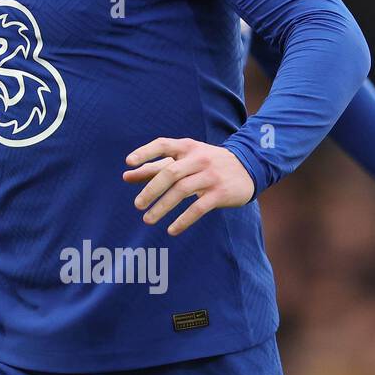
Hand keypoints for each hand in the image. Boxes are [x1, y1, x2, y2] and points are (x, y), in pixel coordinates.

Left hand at [123, 137, 253, 235]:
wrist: (248, 167)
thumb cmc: (205, 164)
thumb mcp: (183, 160)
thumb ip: (155, 167)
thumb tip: (126, 176)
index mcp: (186, 147)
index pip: (162, 144)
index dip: (145, 152)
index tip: (128, 163)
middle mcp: (199, 158)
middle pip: (170, 173)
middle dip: (151, 189)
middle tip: (137, 205)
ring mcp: (211, 175)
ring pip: (182, 191)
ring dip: (162, 207)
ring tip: (147, 219)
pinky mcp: (221, 193)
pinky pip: (198, 208)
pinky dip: (183, 220)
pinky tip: (171, 230)